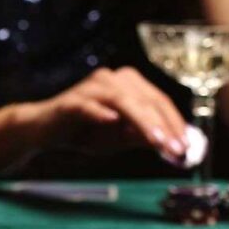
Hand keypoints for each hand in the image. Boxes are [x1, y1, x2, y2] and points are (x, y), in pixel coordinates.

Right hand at [16, 66, 188, 158]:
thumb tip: (172, 144)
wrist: (43, 130)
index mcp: (127, 83)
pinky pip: (89, 106)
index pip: (158, 100)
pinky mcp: (71, 101)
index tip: (186, 147)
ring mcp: (91, 88)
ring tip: (157, 142)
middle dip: (164, 126)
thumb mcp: (119, 138)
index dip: (175, 123)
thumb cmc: (83, 132)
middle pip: (145, 99)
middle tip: (176, 149)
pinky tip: (112, 122)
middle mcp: (112, 78)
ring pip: (123, 102)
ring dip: (143, 123)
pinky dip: (100, 114)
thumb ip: (142, 138)